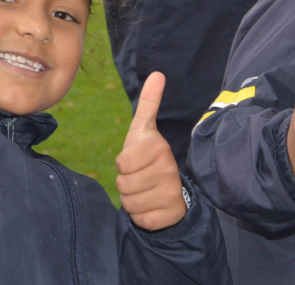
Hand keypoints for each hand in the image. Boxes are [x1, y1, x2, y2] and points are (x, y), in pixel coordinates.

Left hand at [116, 72, 186, 229]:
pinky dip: (141, 216)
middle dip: (125, 184)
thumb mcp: (144, 129)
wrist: (169, 189)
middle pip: (123, 184)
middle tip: (140, 178)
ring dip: (132, 200)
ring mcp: (173, 193)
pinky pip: (142, 220)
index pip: (122, 163)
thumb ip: (148, 103)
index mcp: (158, 147)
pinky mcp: (172, 215)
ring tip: (145, 190)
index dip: (123, 165)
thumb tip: (158, 73)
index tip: (136, 161)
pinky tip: (152, 206)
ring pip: (130, 203)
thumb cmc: (147, 156)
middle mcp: (169, 169)